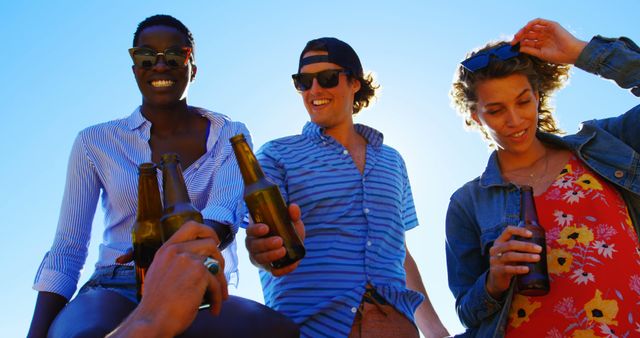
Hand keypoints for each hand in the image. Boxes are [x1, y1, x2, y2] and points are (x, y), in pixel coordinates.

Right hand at [109, 221, 227, 336]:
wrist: (151, 320)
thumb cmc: (157, 304)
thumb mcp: (160, 274)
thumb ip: (176, 264)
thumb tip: (200, 264)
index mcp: (166, 250)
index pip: (191, 226)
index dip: (208, 231)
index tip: (214, 242)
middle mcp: (176, 251)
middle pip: (210, 243)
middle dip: (220, 260)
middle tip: (219, 276)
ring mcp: (188, 260)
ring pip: (217, 263)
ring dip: (221, 281)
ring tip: (219, 295)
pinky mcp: (199, 273)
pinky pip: (217, 283)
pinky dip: (218, 297)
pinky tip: (214, 309)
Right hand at [245, 203, 304, 276]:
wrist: (292, 242)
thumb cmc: (286, 228)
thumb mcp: (290, 220)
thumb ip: (292, 214)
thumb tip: (293, 207)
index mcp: (255, 231)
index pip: (250, 231)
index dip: (256, 230)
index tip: (266, 228)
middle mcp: (253, 245)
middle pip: (253, 246)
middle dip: (265, 244)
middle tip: (279, 240)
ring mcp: (260, 257)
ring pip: (260, 259)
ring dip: (271, 256)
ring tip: (283, 251)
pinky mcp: (269, 268)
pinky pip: (273, 271)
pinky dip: (283, 269)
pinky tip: (292, 264)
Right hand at [486, 226, 542, 299]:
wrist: (497, 280)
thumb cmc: (509, 264)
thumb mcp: (515, 255)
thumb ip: (527, 250)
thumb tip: (548, 249)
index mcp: (500, 241)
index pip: (508, 230)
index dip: (519, 231)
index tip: (531, 234)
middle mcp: (495, 249)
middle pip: (510, 244)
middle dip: (526, 246)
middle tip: (539, 249)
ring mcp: (494, 260)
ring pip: (510, 256)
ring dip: (525, 256)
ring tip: (537, 258)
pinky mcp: (496, 271)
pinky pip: (507, 269)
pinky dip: (518, 269)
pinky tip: (527, 269)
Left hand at [512, 18, 587, 64]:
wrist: (570, 53)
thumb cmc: (558, 56)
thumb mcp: (540, 54)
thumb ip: (530, 50)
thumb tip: (519, 48)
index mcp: (540, 43)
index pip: (527, 40)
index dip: (519, 41)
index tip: (512, 45)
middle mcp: (543, 36)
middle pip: (528, 33)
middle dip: (520, 36)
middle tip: (513, 40)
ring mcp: (547, 30)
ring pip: (532, 27)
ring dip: (524, 30)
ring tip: (518, 35)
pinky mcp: (551, 25)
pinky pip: (539, 21)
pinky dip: (532, 23)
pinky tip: (526, 27)